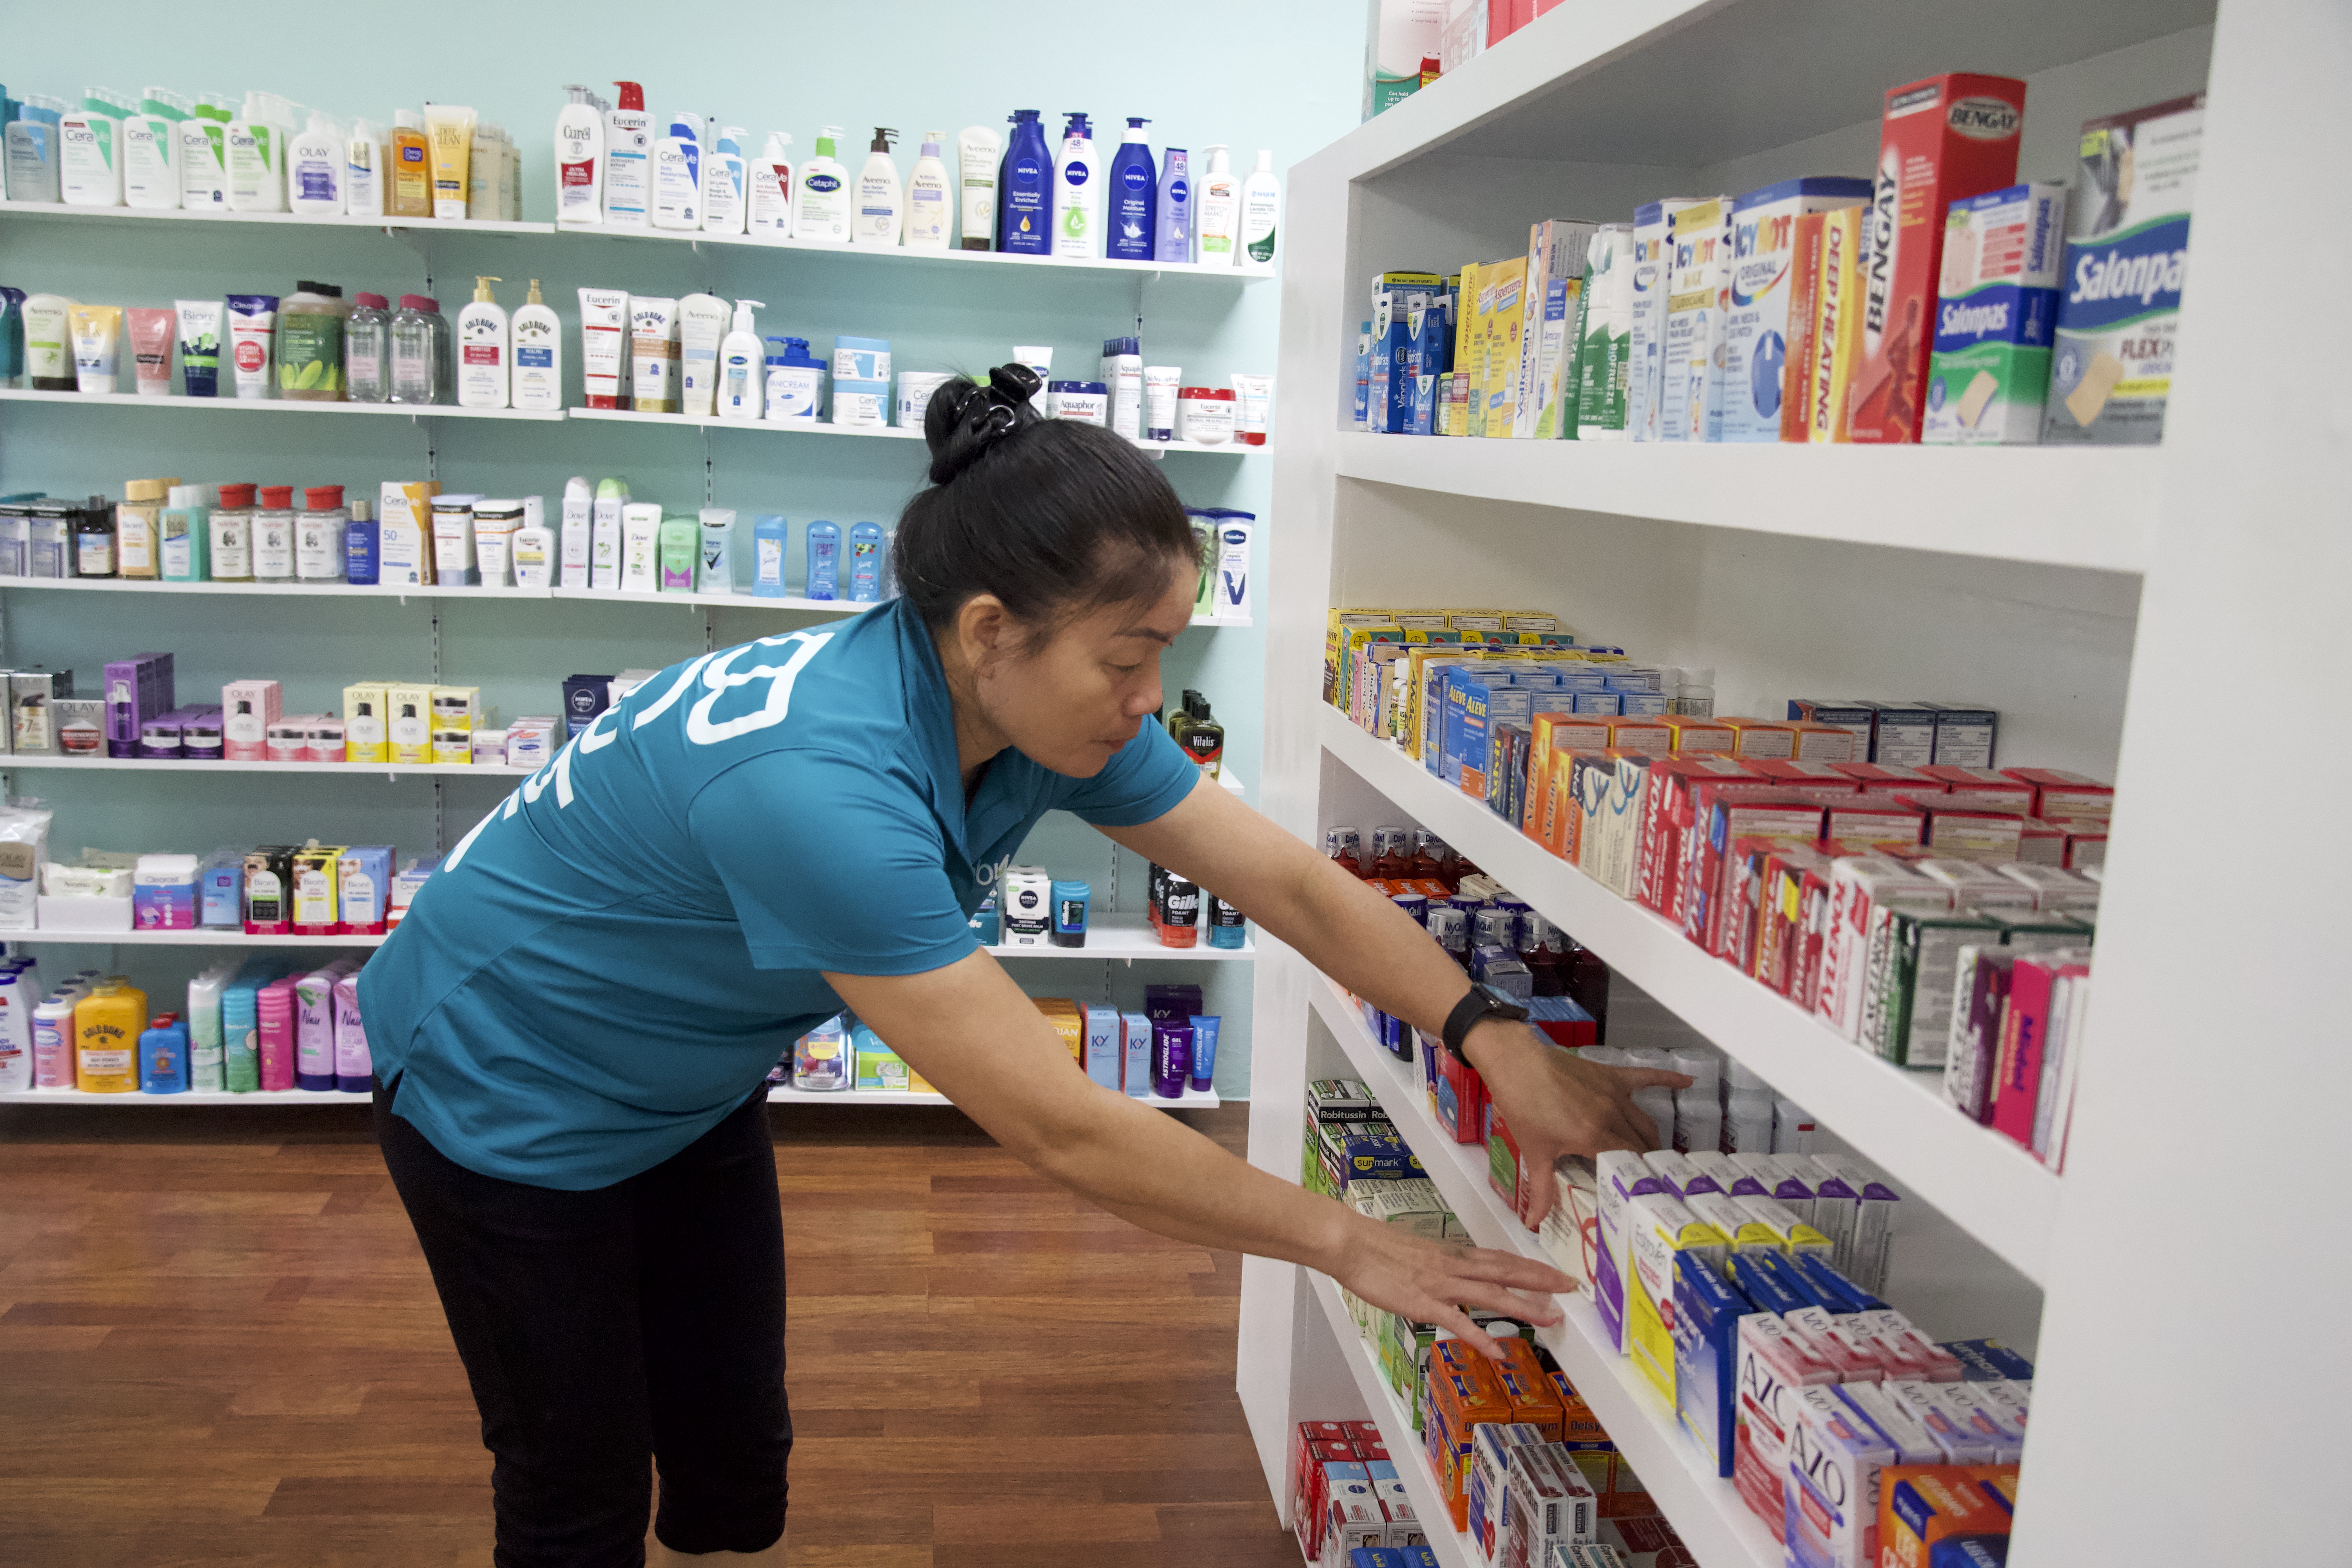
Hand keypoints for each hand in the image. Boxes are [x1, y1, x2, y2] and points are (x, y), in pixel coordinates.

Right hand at [1317, 1209, 1574, 1359]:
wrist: (1350, 1243)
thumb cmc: (1376, 1247)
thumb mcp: (1417, 1252)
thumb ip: (1439, 1265)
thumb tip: (1455, 1273)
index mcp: (1452, 1254)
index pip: (1500, 1258)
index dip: (1530, 1266)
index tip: (1555, 1273)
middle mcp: (1453, 1266)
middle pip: (1505, 1271)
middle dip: (1540, 1280)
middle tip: (1570, 1288)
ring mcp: (1440, 1285)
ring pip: (1490, 1294)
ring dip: (1523, 1305)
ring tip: (1551, 1318)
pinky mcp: (1423, 1303)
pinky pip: (1457, 1322)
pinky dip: (1480, 1337)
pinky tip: (1498, 1352)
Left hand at [1465, 1020, 1691, 1227]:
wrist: (1516, 1064)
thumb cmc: (1523, 1107)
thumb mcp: (1534, 1152)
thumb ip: (1540, 1190)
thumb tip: (1533, 1223)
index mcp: (1595, 1136)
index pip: (1628, 1161)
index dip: (1636, 1176)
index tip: (1642, 1190)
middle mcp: (1612, 1115)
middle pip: (1640, 1143)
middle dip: (1645, 1161)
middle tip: (1647, 1176)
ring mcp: (1614, 1093)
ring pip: (1644, 1120)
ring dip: (1651, 1137)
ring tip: (1654, 1153)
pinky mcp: (1611, 1075)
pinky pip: (1646, 1076)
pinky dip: (1668, 1079)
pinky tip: (1689, 1083)